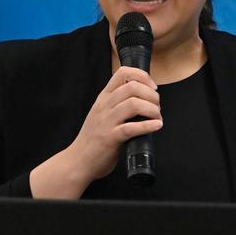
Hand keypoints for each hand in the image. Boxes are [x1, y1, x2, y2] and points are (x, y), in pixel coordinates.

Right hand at [30, 67, 161, 198]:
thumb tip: (145, 100)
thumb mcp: (104, 114)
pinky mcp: (110, 138)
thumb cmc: (94, 139)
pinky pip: (131, 127)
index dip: (142, 76)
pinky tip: (156, 126)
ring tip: (157, 118)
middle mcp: (104, 106)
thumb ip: (119, 104)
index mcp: (104, 98)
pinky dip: (148, 125)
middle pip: (132, 87)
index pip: (123, 73)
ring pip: (133, 104)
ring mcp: (106, 121)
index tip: (152, 88)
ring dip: (152, 109)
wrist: (78, 161)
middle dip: (152, 95)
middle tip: (157, 107)